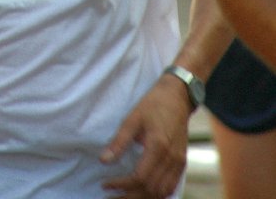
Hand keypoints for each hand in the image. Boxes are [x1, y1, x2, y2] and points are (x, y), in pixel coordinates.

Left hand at [99, 76, 190, 197]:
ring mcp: (179, 162)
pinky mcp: (182, 162)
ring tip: (124, 197)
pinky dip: (157, 194)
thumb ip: (119, 141)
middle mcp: (171, 158)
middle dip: (130, 197)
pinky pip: (171, 187)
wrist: (177, 96)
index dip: (121, 185)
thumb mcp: (132, 119)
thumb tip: (103, 160)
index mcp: (158, 146)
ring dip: (143, 198)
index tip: (106, 185)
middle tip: (111, 197)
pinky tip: (144, 193)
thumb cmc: (153, 104)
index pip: (139, 178)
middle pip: (150, 190)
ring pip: (162, 192)